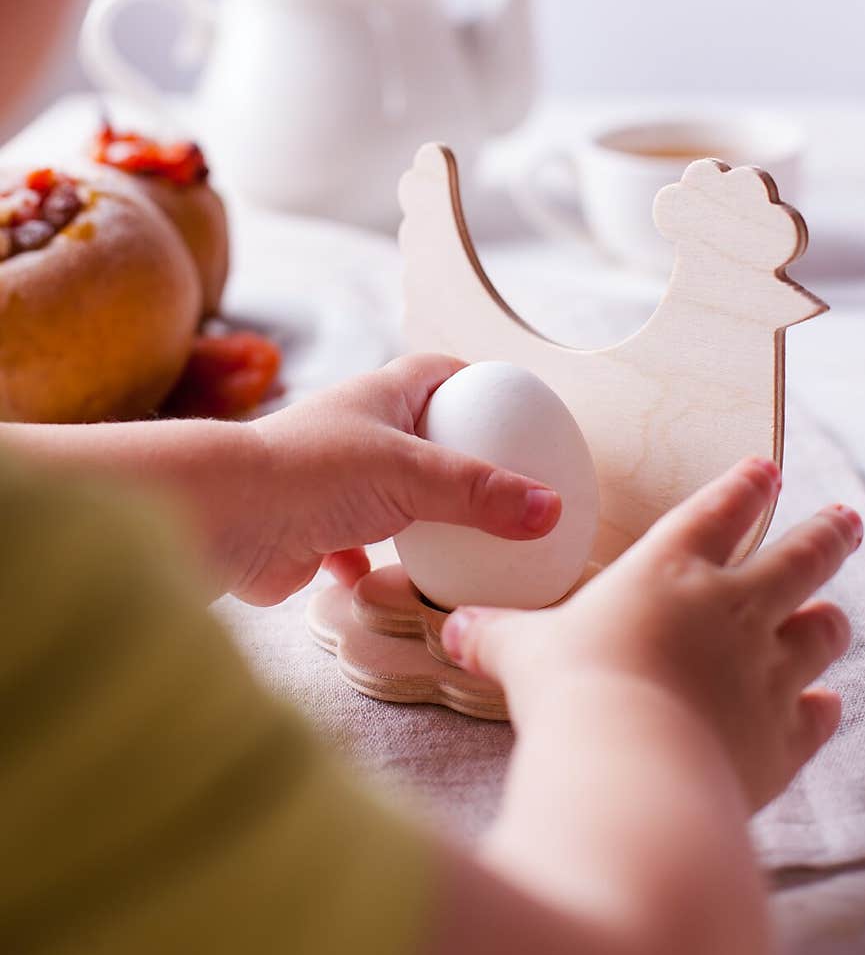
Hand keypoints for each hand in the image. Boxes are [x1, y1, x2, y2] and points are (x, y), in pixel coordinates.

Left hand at [235, 354, 560, 605]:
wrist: (222, 519)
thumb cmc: (309, 475)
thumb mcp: (411, 475)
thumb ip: (481, 493)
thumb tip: (551, 508)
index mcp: (380, 397)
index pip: (439, 372)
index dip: (479, 382)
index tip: (517, 407)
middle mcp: (354, 433)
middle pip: (418, 435)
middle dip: (456, 457)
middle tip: (503, 486)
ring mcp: (331, 483)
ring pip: (388, 496)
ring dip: (418, 517)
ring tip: (462, 539)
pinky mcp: (309, 532)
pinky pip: (352, 548)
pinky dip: (371, 566)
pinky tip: (390, 582)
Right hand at [441, 457, 860, 810]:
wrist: (629, 766)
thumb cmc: (572, 692)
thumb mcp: (523, 654)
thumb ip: (497, 637)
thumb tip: (454, 631)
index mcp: (671, 569)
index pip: (720, 510)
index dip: (746, 486)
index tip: (768, 470)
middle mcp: (734, 609)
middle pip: (801, 557)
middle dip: (828, 535)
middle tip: (848, 519)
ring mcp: (768, 672)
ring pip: (822, 632)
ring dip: (827, 621)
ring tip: (831, 615)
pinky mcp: (783, 737)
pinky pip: (819, 714)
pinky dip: (820, 708)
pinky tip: (820, 707)